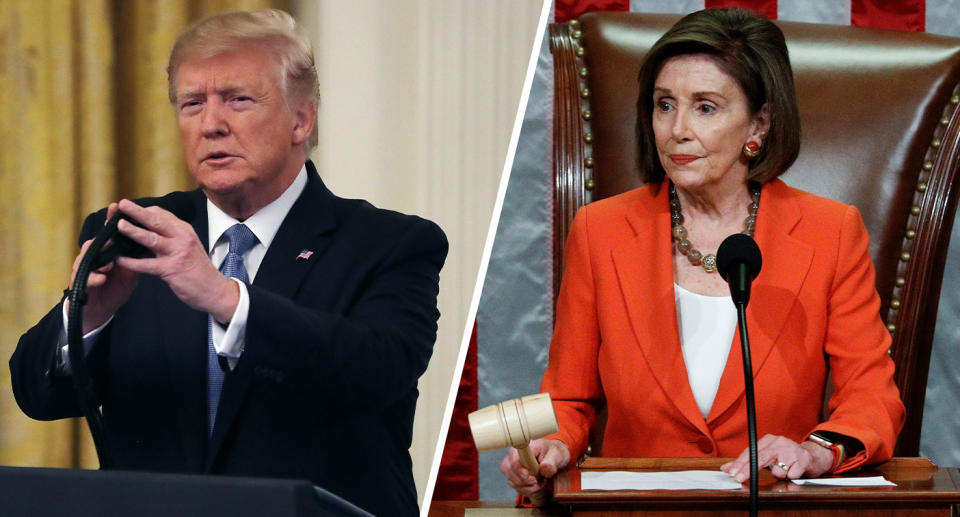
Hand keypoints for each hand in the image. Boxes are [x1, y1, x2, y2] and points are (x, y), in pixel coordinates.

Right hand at [67, 203, 139, 332]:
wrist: (100, 309)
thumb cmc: (114, 286)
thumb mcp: (130, 270)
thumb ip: (136, 256)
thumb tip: (152, 240)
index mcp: (108, 251)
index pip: (110, 233)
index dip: (111, 220)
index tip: (116, 207)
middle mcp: (95, 257)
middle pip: (95, 242)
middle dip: (102, 238)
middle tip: (111, 237)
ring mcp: (86, 269)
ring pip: (87, 257)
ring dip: (99, 260)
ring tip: (109, 264)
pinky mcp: (80, 284)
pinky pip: (85, 279)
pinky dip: (94, 278)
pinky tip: (101, 278)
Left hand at [111, 199, 238, 321]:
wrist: (215, 290)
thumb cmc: (199, 269)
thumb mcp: (189, 246)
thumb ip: (172, 236)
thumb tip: (150, 228)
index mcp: (185, 231)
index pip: (162, 214)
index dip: (144, 210)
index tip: (130, 209)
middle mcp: (182, 238)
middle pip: (156, 221)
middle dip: (137, 212)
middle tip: (122, 204)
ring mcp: (177, 253)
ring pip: (151, 239)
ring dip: (133, 231)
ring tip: (118, 226)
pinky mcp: (172, 269)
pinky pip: (147, 264)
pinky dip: (132, 262)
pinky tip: (120, 260)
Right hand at [499, 438, 569, 498]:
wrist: (554, 457)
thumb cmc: (554, 453)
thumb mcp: (557, 455)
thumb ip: (551, 462)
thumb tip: (544, 468)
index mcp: (524, 447)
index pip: (514, 462)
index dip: (522, 473)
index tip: (534, 479)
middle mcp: (514, 455)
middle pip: (511, 473)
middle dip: (527, 482)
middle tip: (541, 480)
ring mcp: (511, 465)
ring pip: (513, 482)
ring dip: (529, 487)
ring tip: (541, 481)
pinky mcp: (512, 475)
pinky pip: (516, 487)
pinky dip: (528, 490)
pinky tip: (537, 484)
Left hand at [721, 434, 834, 481]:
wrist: (813, 455)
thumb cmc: (787, 456)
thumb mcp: (767, 455)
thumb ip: (748, 461)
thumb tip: (727, 468)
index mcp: (768, 440)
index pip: (751, 452)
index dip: (740, 463)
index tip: (731, 472)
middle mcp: (779, 442)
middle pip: (760, 458)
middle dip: (748, 470)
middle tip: (739, 478)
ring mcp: (791, 450)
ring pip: (777, 470)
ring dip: (778, 475)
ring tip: (784, 469)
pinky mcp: (803, 459)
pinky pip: (790, 475)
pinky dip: (790, 477)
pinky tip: (794, 470)